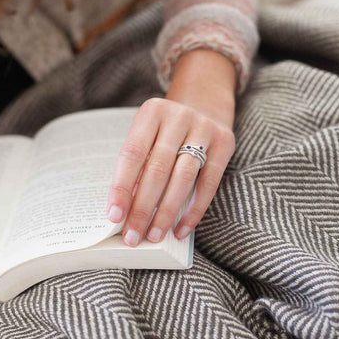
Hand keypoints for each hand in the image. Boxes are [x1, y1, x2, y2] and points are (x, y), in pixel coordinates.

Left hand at [106, 97, 235, 246]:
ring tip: (154, 235)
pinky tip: (181, 228)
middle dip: (143, 207)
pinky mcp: (224, 142)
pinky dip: (194, 209)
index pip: (132, 154)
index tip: (114, 216)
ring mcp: (203, 128)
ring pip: (183, 178)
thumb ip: (139, 163)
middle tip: (132, 235)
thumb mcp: (148, 133)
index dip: (122, 187)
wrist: (204, 103)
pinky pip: (209, 182)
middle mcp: (178, 117)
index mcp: (151, 112)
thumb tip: (127, 207)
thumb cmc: (167, 128)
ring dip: (166, 212)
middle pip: (157, 169)